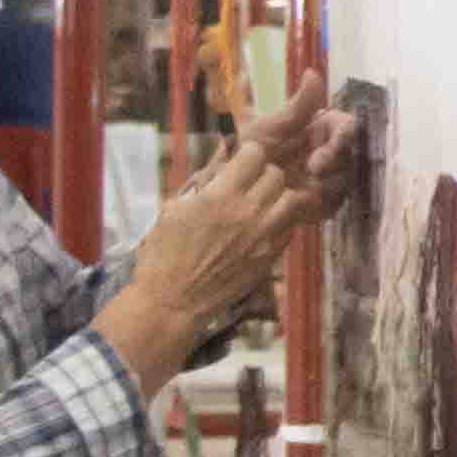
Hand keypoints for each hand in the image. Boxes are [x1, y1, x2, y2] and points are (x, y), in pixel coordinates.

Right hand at [105, 120, 337, 378]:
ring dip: (278, 196)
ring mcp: (263, 236)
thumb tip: (221, 165)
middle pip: (276, 175)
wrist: (174, 302)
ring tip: (263, 203)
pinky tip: (264, 226)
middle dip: (264, 174)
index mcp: (220, 195)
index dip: (248, 154)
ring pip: (291, 200)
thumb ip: (203, 186)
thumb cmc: (164, 254)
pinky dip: (282, 222)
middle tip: (251, 182)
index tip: (241, 161)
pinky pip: (290, 228)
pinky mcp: (270, 257)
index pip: (254, 154)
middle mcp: (247, 212)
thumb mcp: (174, 210)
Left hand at [227, 94, 356, 200]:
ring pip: (347, 179)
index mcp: (319, 130)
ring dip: (329, 183)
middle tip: (312, 170)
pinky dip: (325, 202)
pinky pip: (337, 203)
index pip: (346, 127)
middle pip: (351, 154)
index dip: (344, 135)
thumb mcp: (269, 127)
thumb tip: (313, 72)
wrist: (234, 190)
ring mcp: (328, 179)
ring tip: (303, 187)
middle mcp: (329, 153)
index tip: (331, 145)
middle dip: (334, 161)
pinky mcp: (324, 203)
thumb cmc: (249, 152)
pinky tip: (305, 202)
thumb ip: (297, 106)